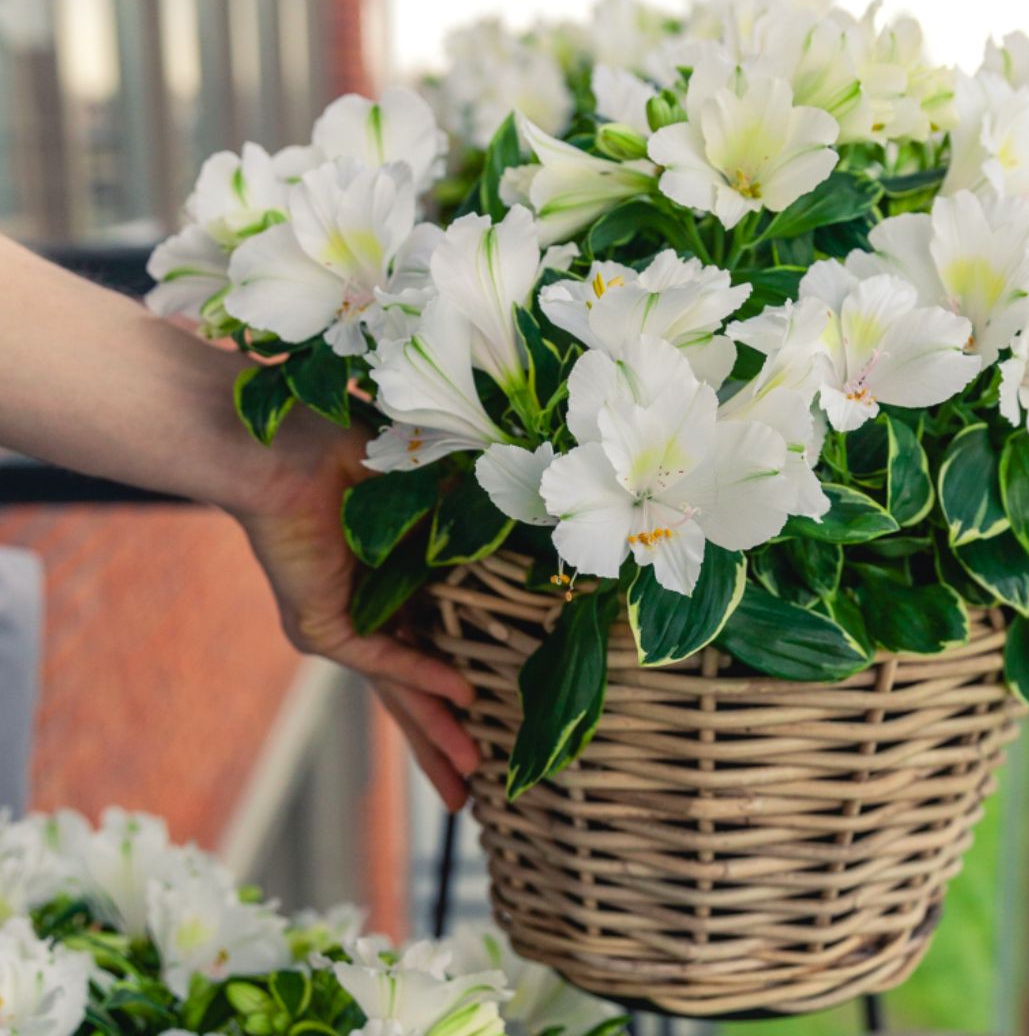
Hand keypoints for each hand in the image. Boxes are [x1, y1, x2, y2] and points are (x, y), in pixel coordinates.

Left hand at [232, 412, 479, 809]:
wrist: (282, 447)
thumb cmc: (348, 454)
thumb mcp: (430, 491)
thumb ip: (471, 518)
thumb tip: (534, 527)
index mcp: (388, 589)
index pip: (430, 649)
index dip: (459, 685)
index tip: (492, 716)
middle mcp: (366, 615)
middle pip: (408, 692)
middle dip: (440, 742)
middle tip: (472, 795)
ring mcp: (342, 625)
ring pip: (394, 690)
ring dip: (434, 729)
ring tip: (469, 780)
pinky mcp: (320, 624)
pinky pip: (378, 656)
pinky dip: (420, 672)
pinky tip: (459, 695)